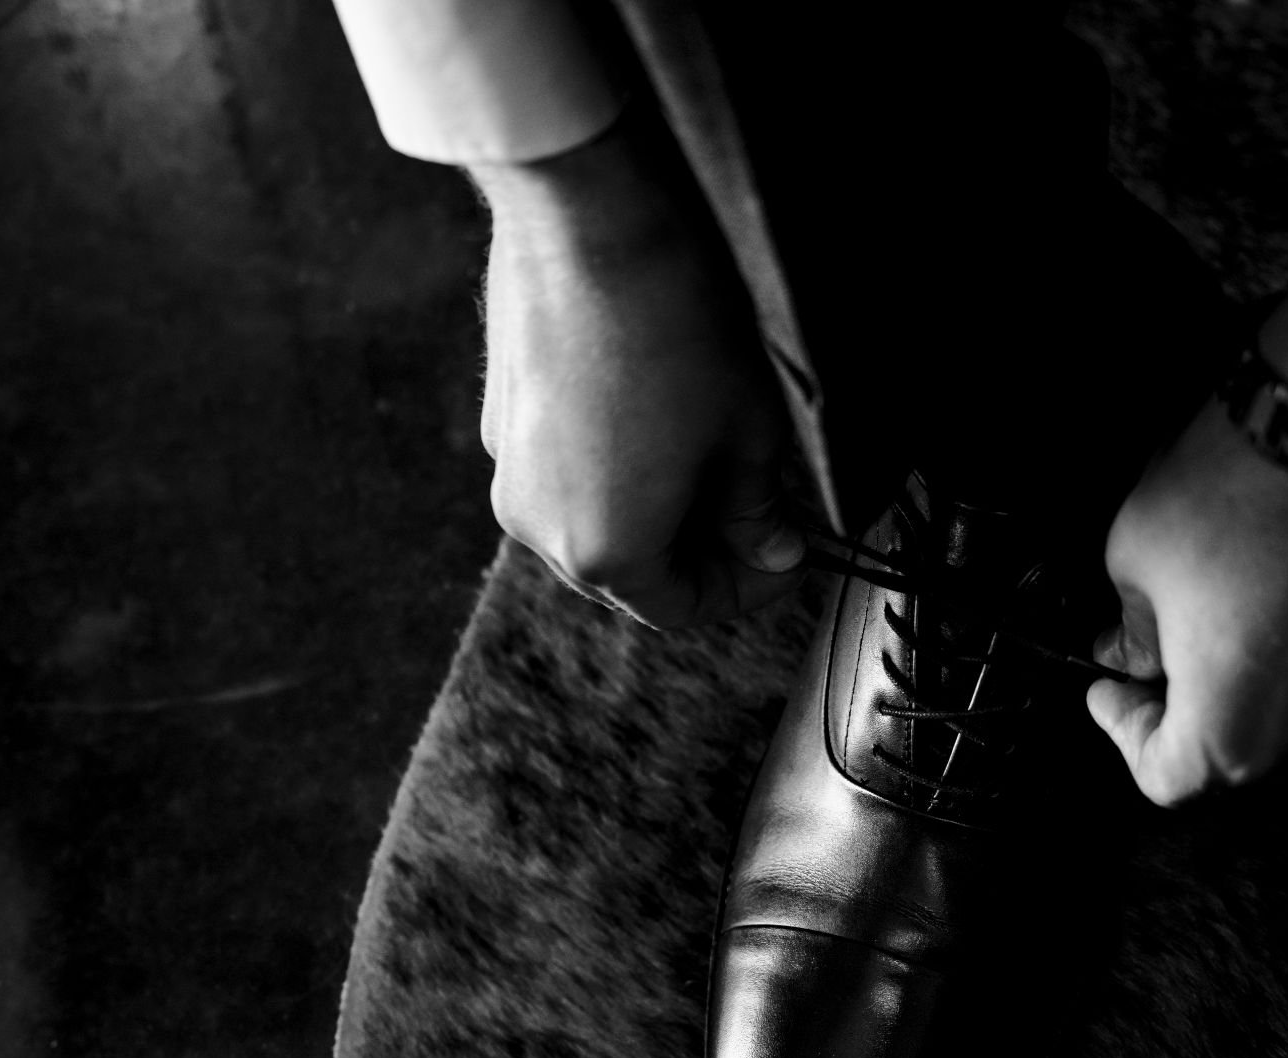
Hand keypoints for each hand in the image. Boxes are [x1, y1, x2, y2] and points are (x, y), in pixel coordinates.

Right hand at [473, 111, 804, 629]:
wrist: (591, 221)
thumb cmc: (678, 331)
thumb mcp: (748, 434)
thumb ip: (758, 512)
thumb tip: (772, 550)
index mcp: (604, 552)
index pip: (682, 608)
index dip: (746, 590)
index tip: (787, 559)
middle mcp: (538, 527)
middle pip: (631, 575)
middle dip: (700, 554)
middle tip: (762, 517)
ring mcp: (509, 469)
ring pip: (594, 522)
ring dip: (658, 512)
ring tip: (716, 463)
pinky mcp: (499, 414)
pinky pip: (564, 470)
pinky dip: (615, 468)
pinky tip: (659, 418)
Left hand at [1086, 273, 1287, 805]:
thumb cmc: (1237, 493)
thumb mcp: (1136, 558)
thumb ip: (1132, 630)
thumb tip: (1130, 653)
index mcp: (1232, 740)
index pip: (1164, 777)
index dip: (1125, 731)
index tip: (1109, 688)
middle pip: (1239, 756)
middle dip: (1194, 709)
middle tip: (1163, 652)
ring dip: (1263, 683)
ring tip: (1235, 616)